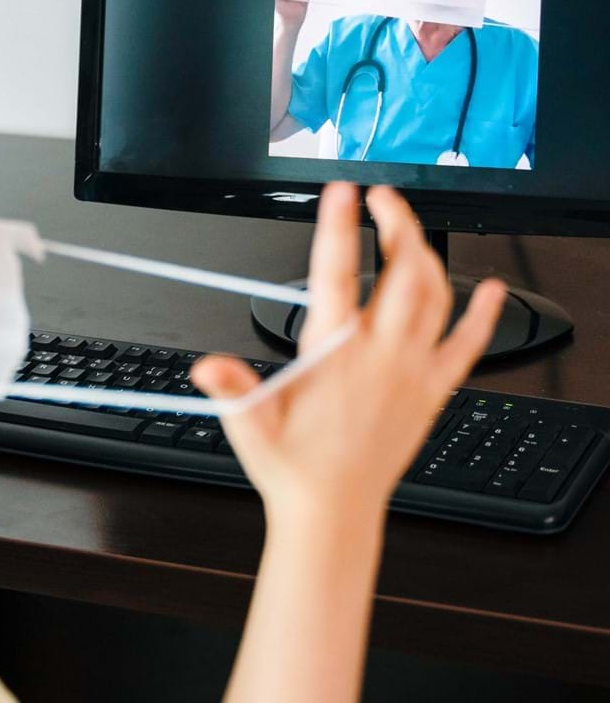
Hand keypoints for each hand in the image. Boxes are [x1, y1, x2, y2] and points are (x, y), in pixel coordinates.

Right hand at [191, 183, 505, 527]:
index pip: (337, 273)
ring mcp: (412, 372)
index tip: (342, 191)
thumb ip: (231, 387)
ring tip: (411, 230)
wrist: (333, 510)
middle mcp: (381, 356)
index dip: (339, 225)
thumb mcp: (250, 422)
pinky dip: (485, 314)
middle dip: (397, 224)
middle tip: (382, 196)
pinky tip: (492, 289)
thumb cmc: (293, 466)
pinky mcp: (432, 391)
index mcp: (335, 354)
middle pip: (403, 272)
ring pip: (435, 297)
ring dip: (428, 255)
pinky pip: (468, 346)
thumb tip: (209, 366)